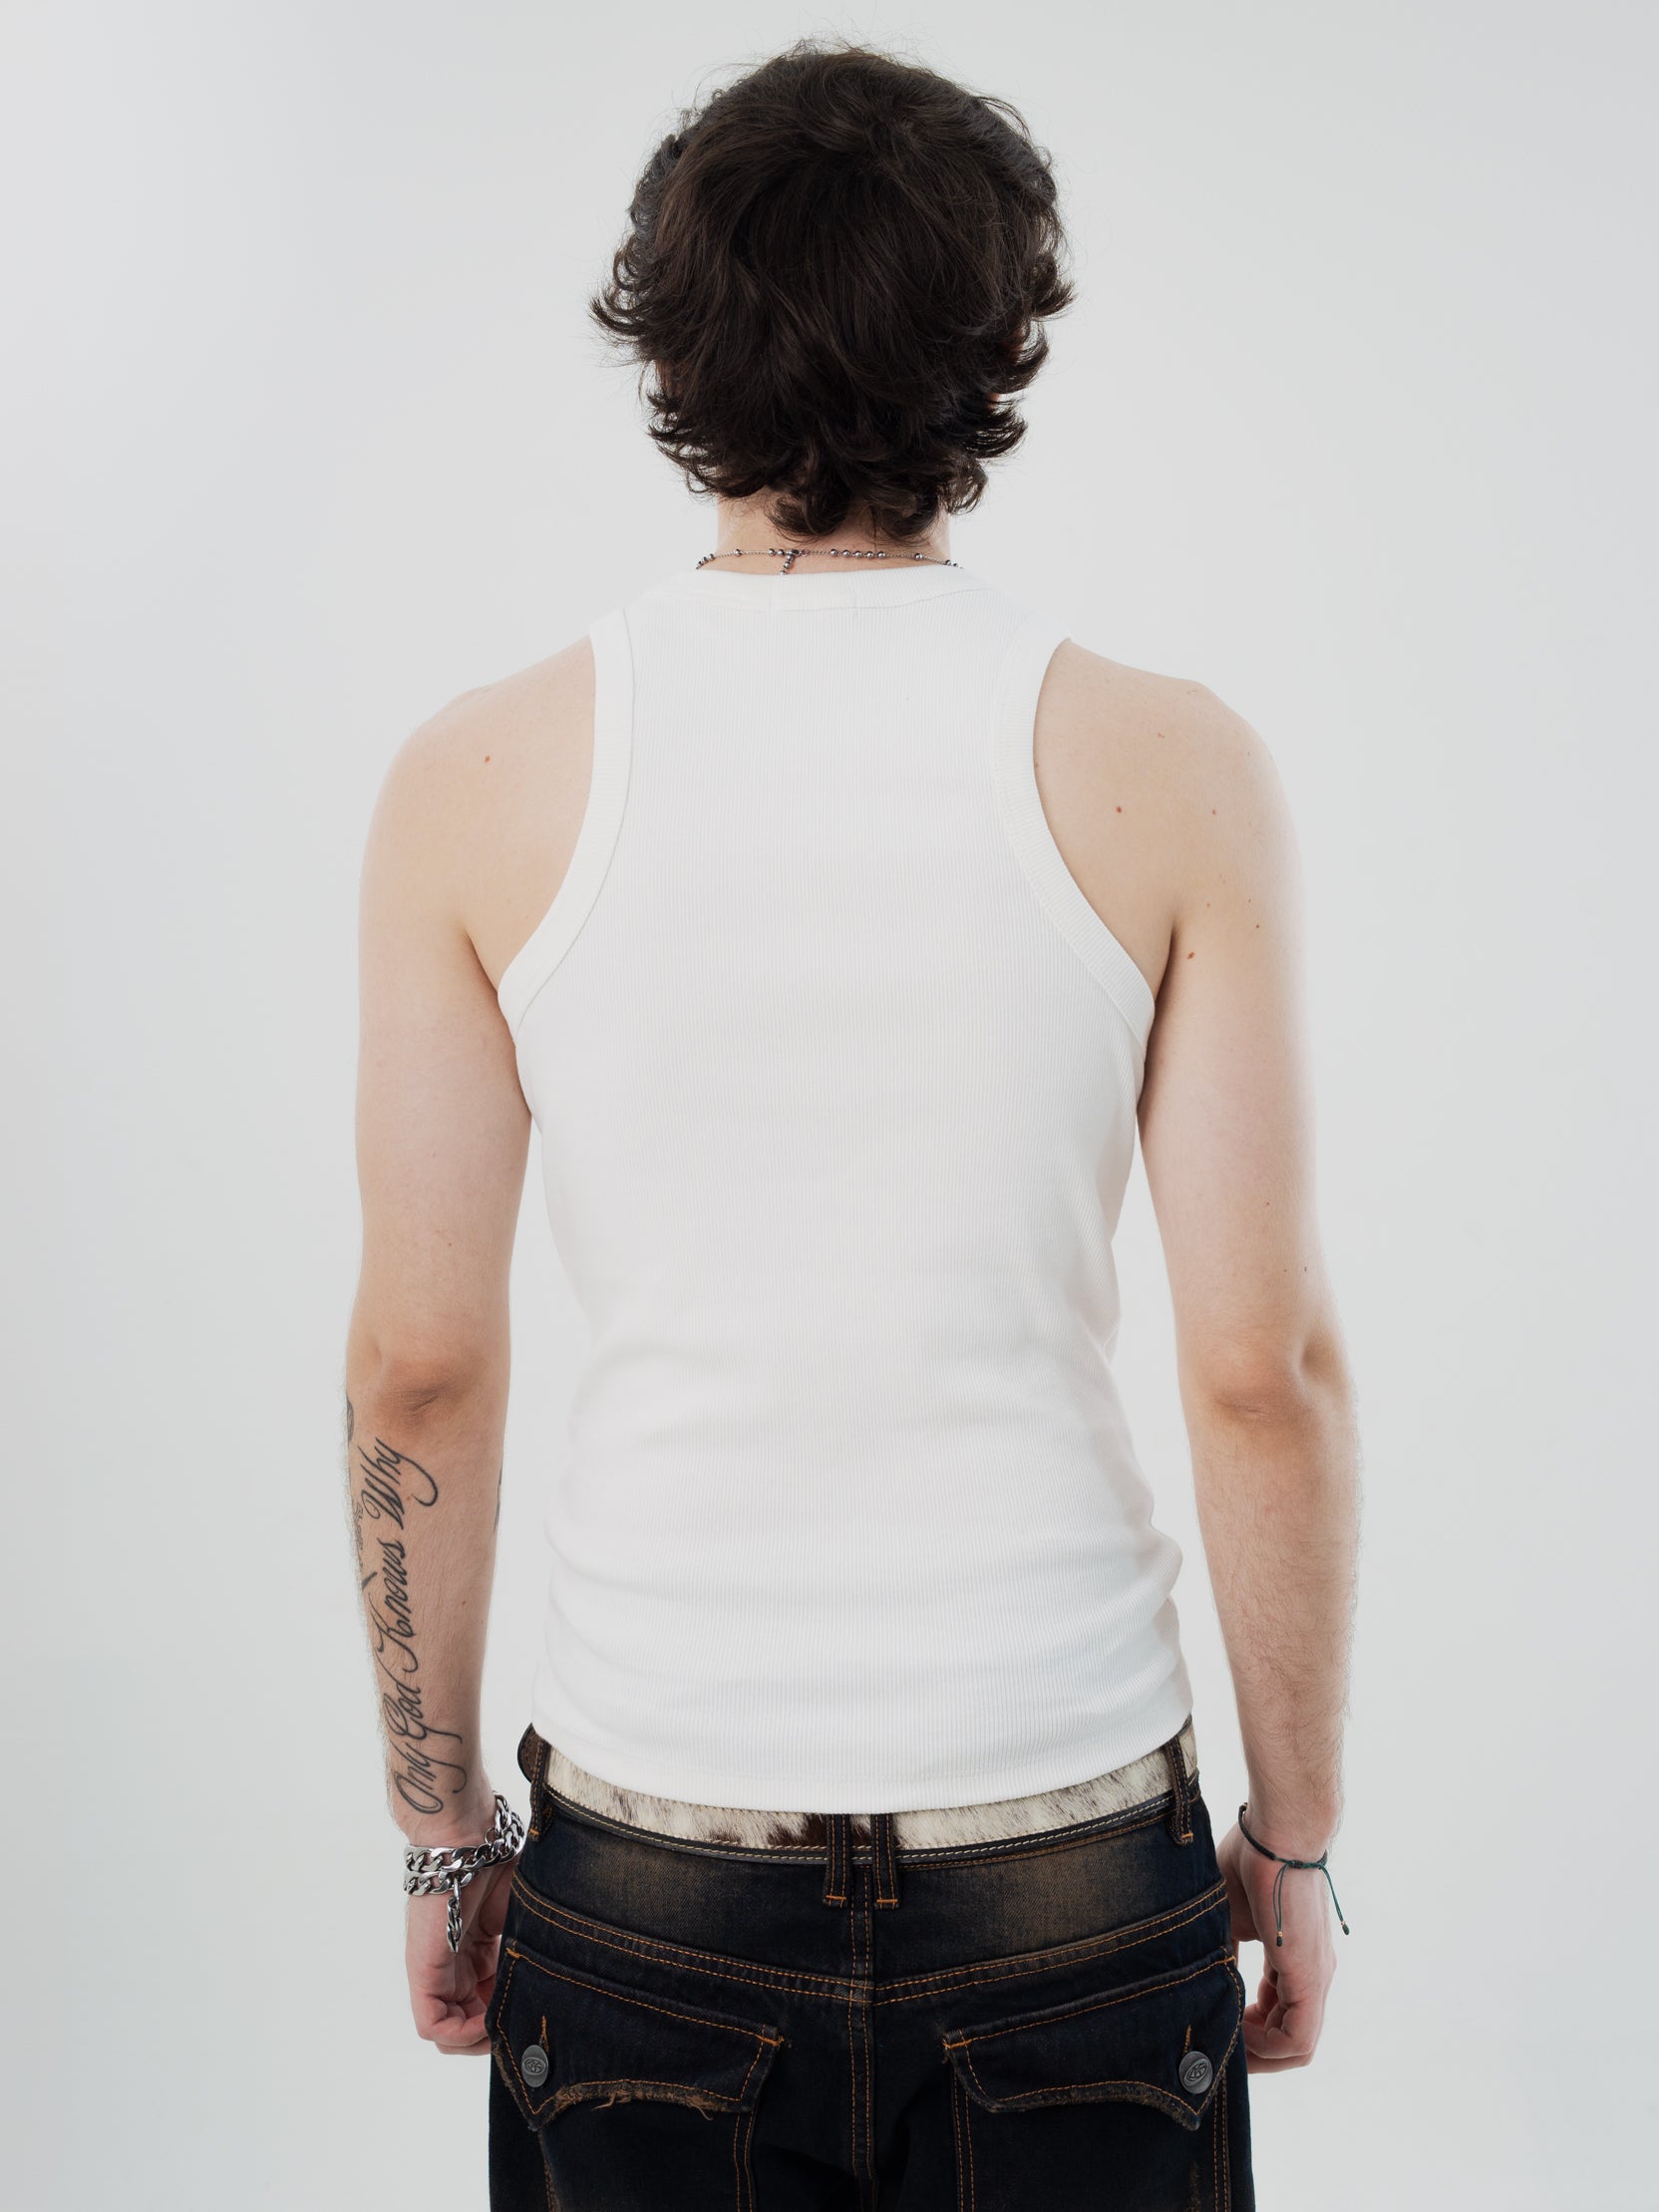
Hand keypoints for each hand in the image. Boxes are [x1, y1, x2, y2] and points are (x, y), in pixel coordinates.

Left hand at [404, 1846, 516, 2054]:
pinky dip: (461, 2035)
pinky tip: (487, 2023)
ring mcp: (436, 1971)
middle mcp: (455, 1966)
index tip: (533, 2013)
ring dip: (479, 2040)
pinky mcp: (422, 1973)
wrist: (471, 1840)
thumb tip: (563, 1980)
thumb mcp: (524, 1919)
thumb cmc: (500, 1864)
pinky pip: (433, 2026)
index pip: (488, 2003)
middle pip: (469, 2024)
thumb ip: (531, 1951)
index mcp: (477, 1952)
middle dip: (496, 2034)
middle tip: (521, 2031)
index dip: (509, 2015)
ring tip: (505, 2027)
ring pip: (449, 2032)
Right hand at [1216, 1814, 1337, 2071]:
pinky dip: (1267, 2047)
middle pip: (1291, 2040)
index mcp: (1295, 1960)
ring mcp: (1315, 1978)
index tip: (1219, 2025)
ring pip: (1298, 2046)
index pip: (1279, 2015)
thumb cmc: (1251, 1861)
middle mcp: (1311, 1975)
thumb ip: (1224, 1953)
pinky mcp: (1310, 1978)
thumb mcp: (1229, 1917)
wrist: (1278, 1833)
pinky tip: (1237, 2033)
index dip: (1249, 2030)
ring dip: (1261, 2055)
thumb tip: (1199, 1981)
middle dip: (1254, 2051)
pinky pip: (1298, 2039)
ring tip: (1226, 2045)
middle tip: (1219, 2047)